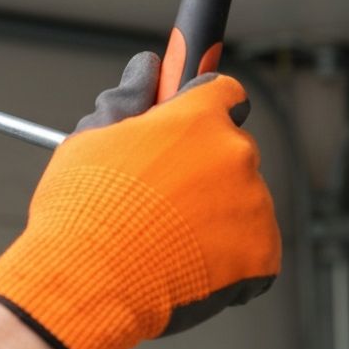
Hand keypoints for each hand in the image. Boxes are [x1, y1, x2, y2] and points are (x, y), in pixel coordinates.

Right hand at [0, 52, 280, 348]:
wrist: (92, 279)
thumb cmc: (86, 207)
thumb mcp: (93, 134)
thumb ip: (129, 96)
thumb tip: (147, 69)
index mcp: (197, 118)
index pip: (223, 92)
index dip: (203, 107)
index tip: (188, 122)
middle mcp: (234, 154)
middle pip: (231, 150)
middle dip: (203, 167)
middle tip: (161, 196)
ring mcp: (254, 205)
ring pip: (242, 201)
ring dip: (216, 213)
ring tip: (165, 236)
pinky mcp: (263, 255)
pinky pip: (254, 249)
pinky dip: (230, 258)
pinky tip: (188, 262)